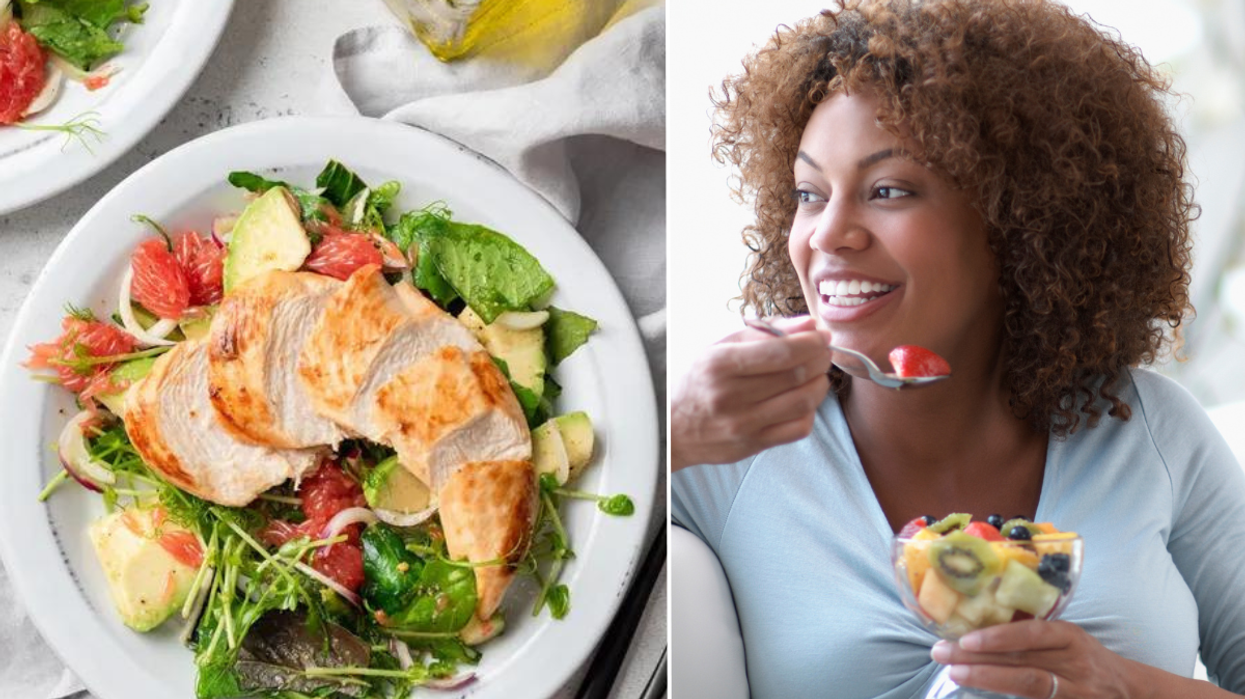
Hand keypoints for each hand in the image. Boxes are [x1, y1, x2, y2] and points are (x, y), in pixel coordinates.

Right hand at [670, 315, 831, 470]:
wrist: (673, 428)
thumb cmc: (699, 382)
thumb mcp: (720, 348)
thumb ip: (764, 332)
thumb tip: (809, 324)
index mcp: (719, 365)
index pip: (780, 352)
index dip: (810, 342)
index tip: (820, 335)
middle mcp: (730, 396)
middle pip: (796, 375)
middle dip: (819, 359)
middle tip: (822, 351)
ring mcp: (742, 424)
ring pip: (803, 402)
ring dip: (820, 383)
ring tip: (817, 373)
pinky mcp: (753, 445)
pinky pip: (798, 428)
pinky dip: (810, 411)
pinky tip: (804, 400)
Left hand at [931, 620, 1140, 698]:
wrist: (1131, 691)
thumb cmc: (1086, 659)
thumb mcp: (1067, 639)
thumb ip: (1032, 635)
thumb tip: (977, 628)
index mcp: (1071, 638)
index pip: (1034, 636)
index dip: (1000, 638)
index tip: (966, 640)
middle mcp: (1075, 666)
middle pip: (1023, 665)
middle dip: (978, 659)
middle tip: (941, 654)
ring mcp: (1076, 693)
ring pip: (1029, 687)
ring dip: (987, 680)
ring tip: (955, 673)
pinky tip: (981, 695)